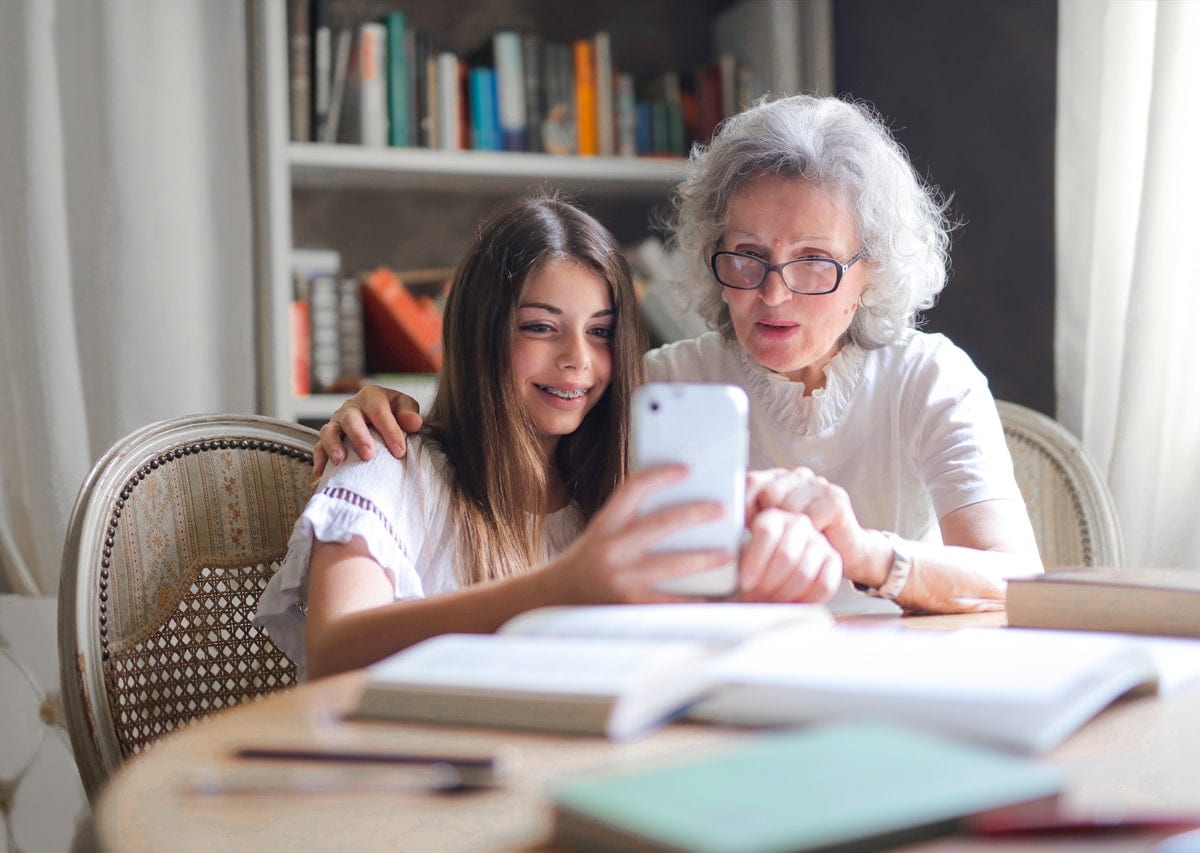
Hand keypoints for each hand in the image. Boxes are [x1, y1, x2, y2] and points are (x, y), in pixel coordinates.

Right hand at [313, 385, 423, 475]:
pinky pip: (319, 448)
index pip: (379, 411)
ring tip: (340, 461)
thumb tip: (413, 422)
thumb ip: (409, 413)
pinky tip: (322, 473)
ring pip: (329, 431)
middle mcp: (350, 408)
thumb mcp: (404, 406)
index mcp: (371, 397)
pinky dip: (320, 460)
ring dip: (333, 446)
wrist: (377, 417)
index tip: (400, 451)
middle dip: (359, 437)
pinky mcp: (327, 439)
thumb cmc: (392, 413)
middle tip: (368, 455)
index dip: (389, 431)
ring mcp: (336, 423)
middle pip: (350, 419)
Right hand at [544, 465, 735, 603]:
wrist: (553, 599)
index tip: (686, 470)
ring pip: (672, 565)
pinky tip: (712, 595)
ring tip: (726, 554)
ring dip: (703, 559)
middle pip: (661, 524)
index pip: (633, 488)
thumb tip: (675, 508)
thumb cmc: (585, 563)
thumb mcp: (601, 534)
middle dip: (696, 514)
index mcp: (605, 525)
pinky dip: (693, 599)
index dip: (661, 475)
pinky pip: (670, 601)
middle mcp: (611, 549)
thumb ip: (630, 521)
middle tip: (722, 509)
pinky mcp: (629, 606)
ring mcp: (620, 578)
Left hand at [736, 508, 841, 602]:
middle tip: (756, 598)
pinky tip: (791, 605)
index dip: (755, 561)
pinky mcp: (834, 560)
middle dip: (768, 583)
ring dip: (784, 594)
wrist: (775, 575)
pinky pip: (824, 583)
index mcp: (772, 517)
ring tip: (769, 602)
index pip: (767, 532)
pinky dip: (806, 600)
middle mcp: (798, 523)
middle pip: (786, 554)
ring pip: (804, 571)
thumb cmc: (751, 568)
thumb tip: (720, 561)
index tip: (745, 583)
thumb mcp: (737, 556)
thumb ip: (731, 555)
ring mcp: (818, 540)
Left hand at [746, 467, 884, 588]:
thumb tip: (723, 523)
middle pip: (769, 493)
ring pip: (789, 507)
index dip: (742, 505)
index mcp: (778, 478)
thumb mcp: (772, 530)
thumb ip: (751, 520)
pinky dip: (808, 535)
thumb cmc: (802, 545)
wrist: (847, 554)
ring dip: (789, 532)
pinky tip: (812, 541)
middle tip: (771, 543)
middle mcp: (798, 476)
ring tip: (793, 545)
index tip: (741, 529)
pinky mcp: (836, 500)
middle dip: (767, 521)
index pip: (751, 481)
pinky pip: (810, 518)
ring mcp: (819, 485)